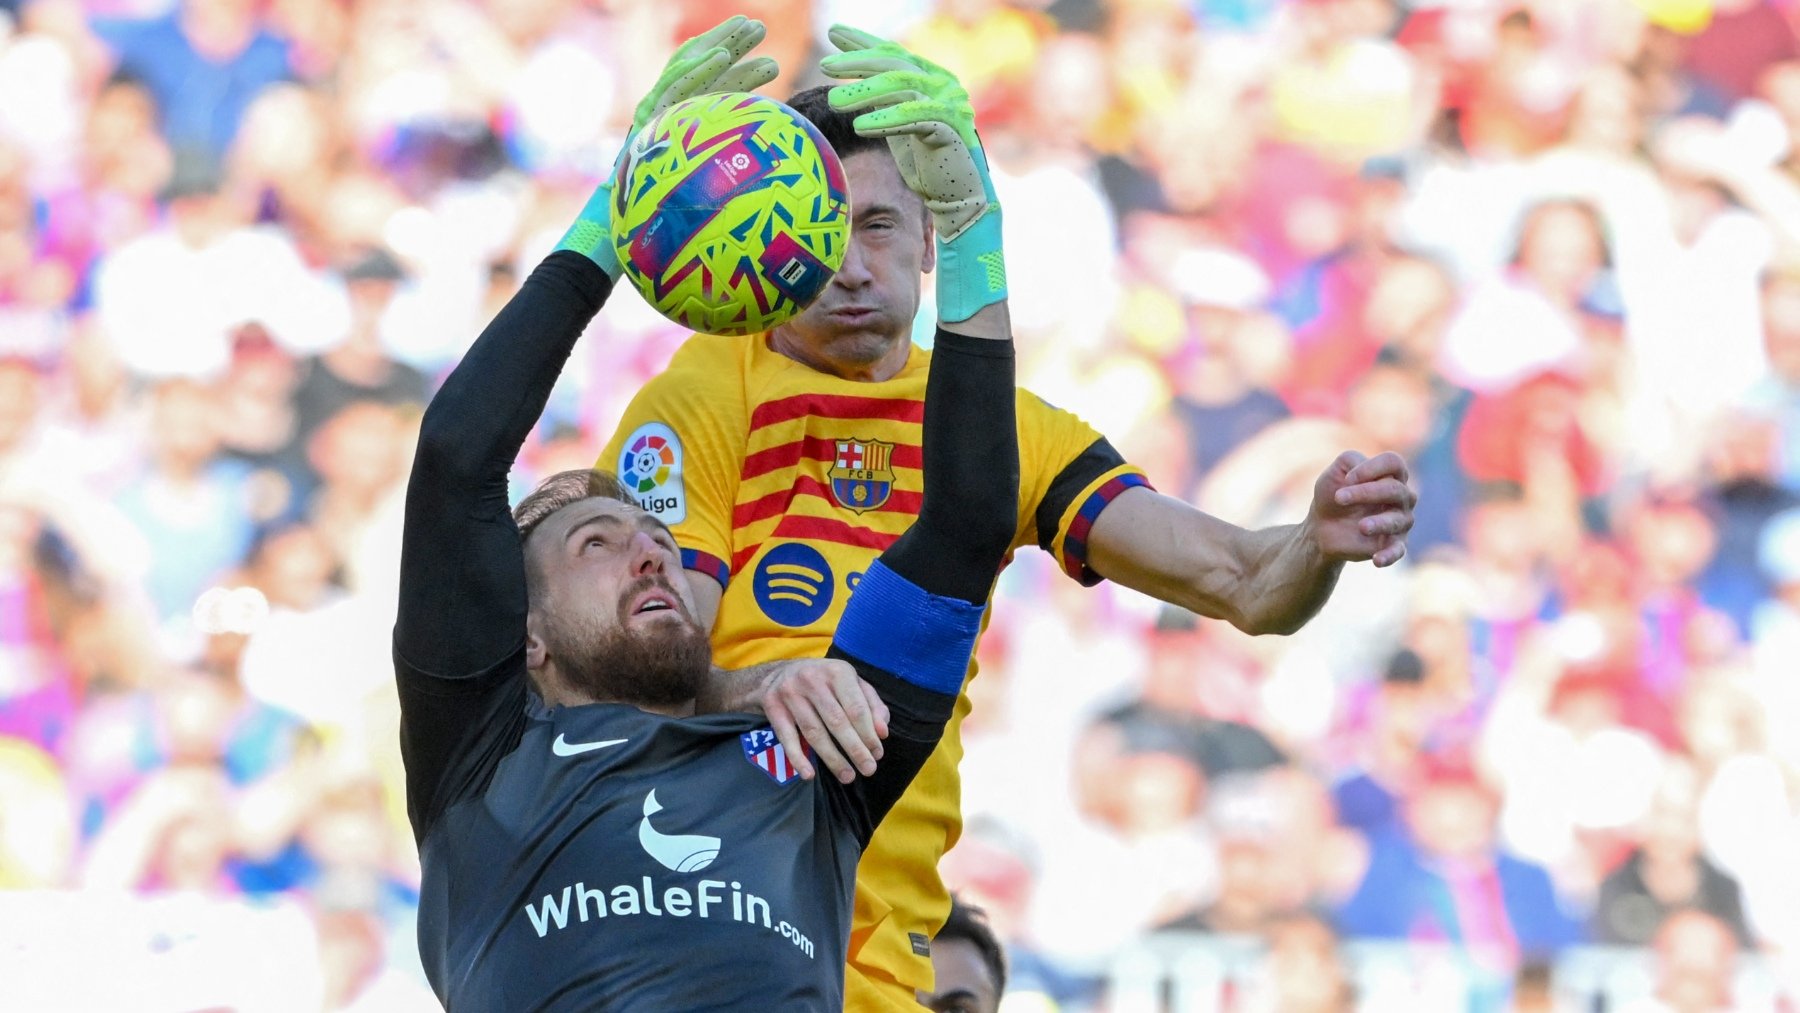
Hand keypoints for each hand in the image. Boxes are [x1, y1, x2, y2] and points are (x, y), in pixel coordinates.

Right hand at [556, 15, 778, 276]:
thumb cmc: (667, 228)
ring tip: (754, 30)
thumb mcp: (705, 198)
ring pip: (688, 68)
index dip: (728, 62)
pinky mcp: (647, 121)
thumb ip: (727, 180)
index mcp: (675, 126)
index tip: (760, 50)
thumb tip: (774, 188)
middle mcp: (663, 114)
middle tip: (758, 27)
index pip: (702, 84)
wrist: (623, 239)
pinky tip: (723, 58)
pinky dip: (699, 70)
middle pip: (696, 68)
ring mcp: (654, 114)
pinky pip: (674, 89)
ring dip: (722, 45)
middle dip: (727, 42)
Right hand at [759, 658, 889, 783]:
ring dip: (832, 758)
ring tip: (847, 776)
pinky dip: (797, 758)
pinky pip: (787, 737)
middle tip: (868, 770)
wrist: (779, 673)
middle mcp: (813, 679)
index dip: (869, 734)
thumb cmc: (825, 682)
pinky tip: (809, 774)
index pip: (856, 708)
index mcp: (837, 671)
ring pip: (814, 732)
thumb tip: (882, 733)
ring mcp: (790, 692)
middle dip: (855, 749)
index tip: (878, 754)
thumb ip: (872, 705)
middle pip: (837, 721)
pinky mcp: (772, 706)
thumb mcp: (852, 683)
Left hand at [821, 25, 990, 239]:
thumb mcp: (897, 124)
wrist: (958, 197)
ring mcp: (949, 104)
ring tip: (833, 102)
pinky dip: (885, 120)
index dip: (863, 42)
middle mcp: (942, 84)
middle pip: (895, 62)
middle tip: (825, 65)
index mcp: (930, 78)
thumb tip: (846, 84)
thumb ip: (881, 100)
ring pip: (902, 84)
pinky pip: (914, 117)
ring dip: (865, 91)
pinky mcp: (950, 129)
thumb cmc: (926, 161)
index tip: (834, 33)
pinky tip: (860, 126)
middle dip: (858, 62)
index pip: (893, 53)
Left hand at [1308, 451, 1414, 567]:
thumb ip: (1350, 460)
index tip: (1347, 479)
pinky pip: (1398, 551)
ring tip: (1361, 527)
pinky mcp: (1393, 544)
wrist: (1322, 527)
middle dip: (1366, 492)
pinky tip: (1376, 559)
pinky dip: (1390, 555)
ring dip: (1379, 522)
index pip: (1394, 463)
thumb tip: (1364, 469)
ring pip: (1398, 520)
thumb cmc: (1333, 495)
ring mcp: (1400, 522)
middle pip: (1395, 489)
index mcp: (1390, 475)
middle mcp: (1402, 498)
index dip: (1372, 468)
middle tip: (1339, 498)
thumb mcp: (1335, 473)